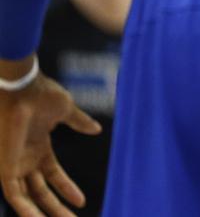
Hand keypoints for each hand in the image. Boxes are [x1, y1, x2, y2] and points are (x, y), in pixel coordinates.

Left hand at [0, 73, 101, 216]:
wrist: (23, 90)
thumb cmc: (43, 95)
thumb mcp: (66, 111)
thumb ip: (79, 122)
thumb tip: (97, 129)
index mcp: (39, 148)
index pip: (53, 176)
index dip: (67, 189)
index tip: (82, 202)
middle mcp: (26, 160)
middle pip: (42, 191)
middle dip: (57, 208)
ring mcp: (16, 165)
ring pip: (28, 198)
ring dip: (44, 212)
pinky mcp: (6, 169)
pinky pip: (14, 195)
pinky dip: (24, 209)